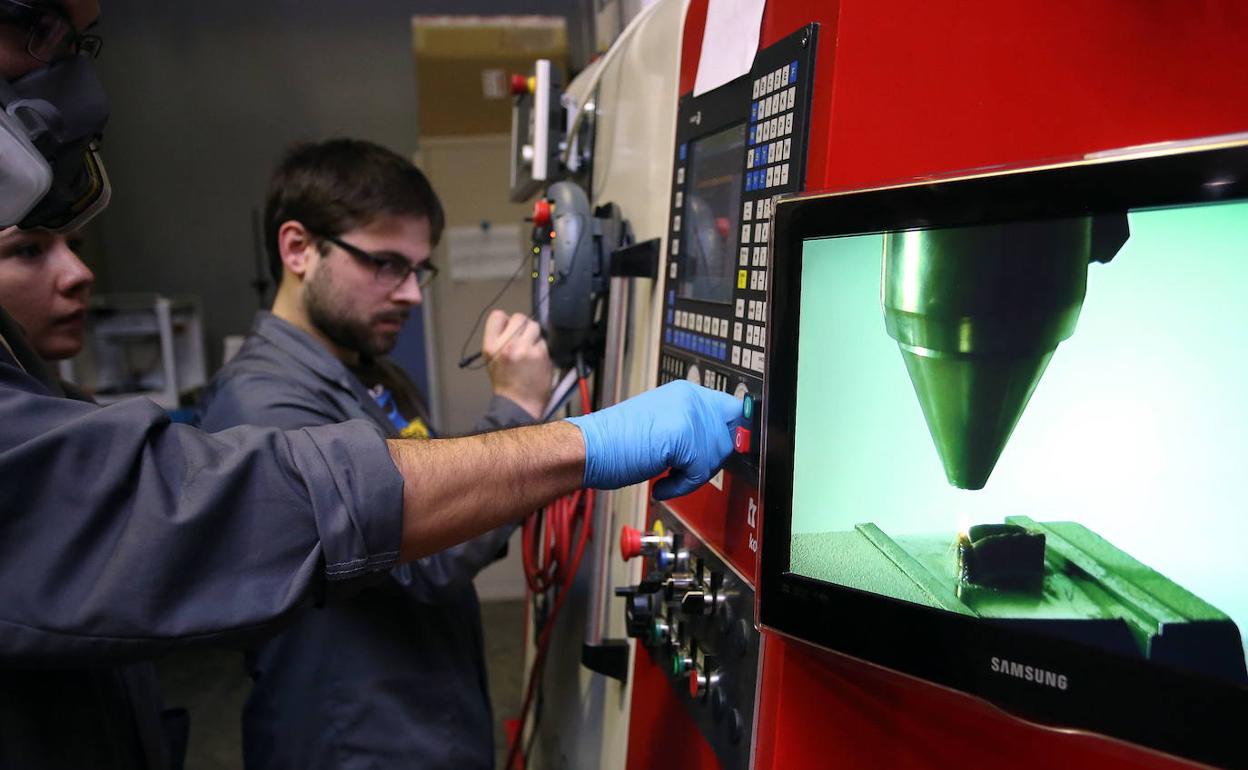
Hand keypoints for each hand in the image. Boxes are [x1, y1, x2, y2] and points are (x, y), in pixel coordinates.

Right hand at [482, 310, 553, 418]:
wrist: (518, 403)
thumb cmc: (505, 383)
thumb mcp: (492, 359)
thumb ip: (499, 339)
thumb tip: (512, 324)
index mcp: (490, 346)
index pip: (497, 315)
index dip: (506, 321)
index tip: (510, 329)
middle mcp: (506, 345)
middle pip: (519, 317)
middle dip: (523, 327)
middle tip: (523, 340)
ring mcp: (524, 349)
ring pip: (534, 326)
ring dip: (535, 336)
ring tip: (531, 350)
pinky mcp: (540, 354)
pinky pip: (544, 341)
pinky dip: (542, 348)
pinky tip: (538, 359)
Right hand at [565, 380, 742, 498]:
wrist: (588, 449)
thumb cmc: (615, 443)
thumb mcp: (661, 425)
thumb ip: (691, 428)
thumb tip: (722, 442)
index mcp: (685, 392)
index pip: (732, 409)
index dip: (734, 433)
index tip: (734, 448)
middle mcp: (689, 397)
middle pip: (729, 435)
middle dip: (709, 460)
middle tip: (683, 470)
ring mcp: (686, 413)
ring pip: (716, 454)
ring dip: (694, 475)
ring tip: (668, 477)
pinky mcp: (681, 434)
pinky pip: (699, 471)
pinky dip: (682, 486)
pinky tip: (662, 483)